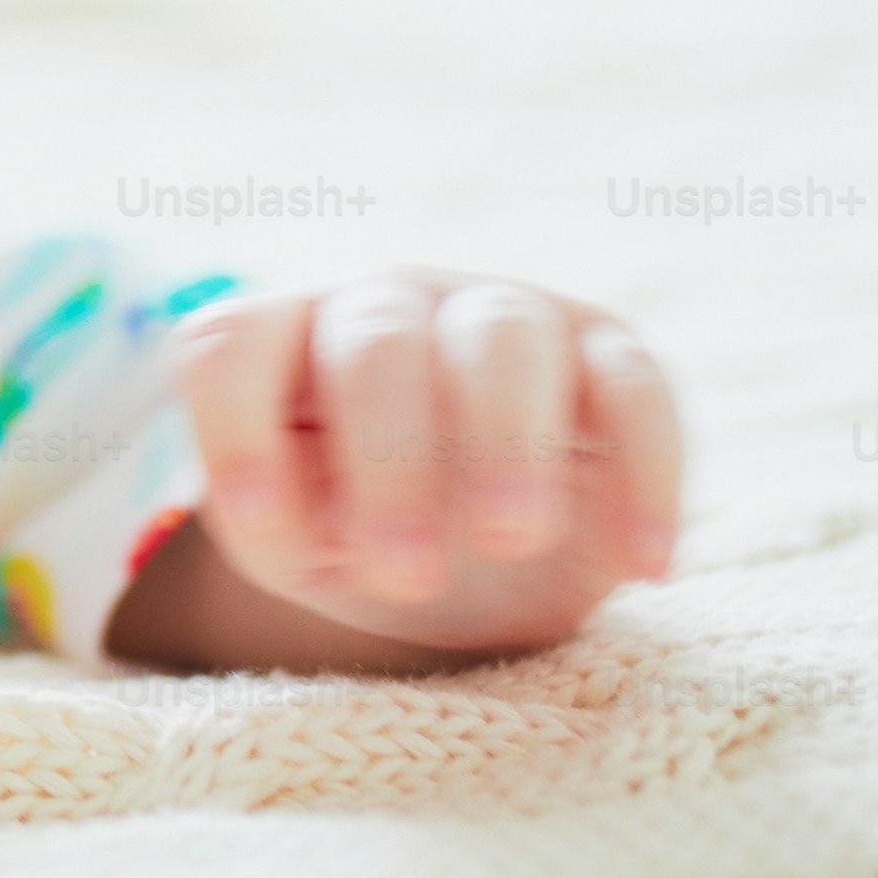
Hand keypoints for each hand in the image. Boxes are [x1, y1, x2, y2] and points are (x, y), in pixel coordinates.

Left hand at [141, 268, 680, 662]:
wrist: (467, 544)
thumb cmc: (351, 528)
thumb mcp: (296, 542)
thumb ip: (279, 524)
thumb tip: (312, 515)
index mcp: (283, 338)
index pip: (232, 347)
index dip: (237, 430)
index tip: (266, 529)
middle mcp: (386, 305)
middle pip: (376, 345)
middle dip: (390, 459)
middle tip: (406, 572)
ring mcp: (502, 313)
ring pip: (503, 338)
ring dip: (506, 441)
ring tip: (509, 541)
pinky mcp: (609, 352)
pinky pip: (635, 386)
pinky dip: (646, 470)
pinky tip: (641, 565)